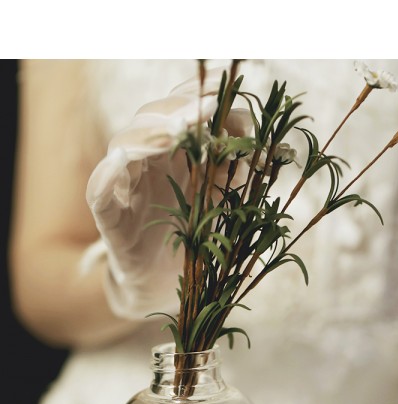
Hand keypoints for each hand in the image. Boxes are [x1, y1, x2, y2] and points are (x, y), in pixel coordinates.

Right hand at [85, 67, 249, 318]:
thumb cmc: (192, 238)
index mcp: (173, 155)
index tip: (222, 87)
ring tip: (173, 131)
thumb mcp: (219, 201)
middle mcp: (146, 163)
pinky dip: (105, 176)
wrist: (164, 284)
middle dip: (179, 111)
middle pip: (149, 120)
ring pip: (123, 146)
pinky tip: (118, 162)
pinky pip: (98, 195)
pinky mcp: (111, 220)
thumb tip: (260, 150)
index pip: (177, 111)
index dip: (195, 94)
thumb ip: (234, 173)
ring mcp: (125, 188)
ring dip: (148, 134)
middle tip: (206, 109)